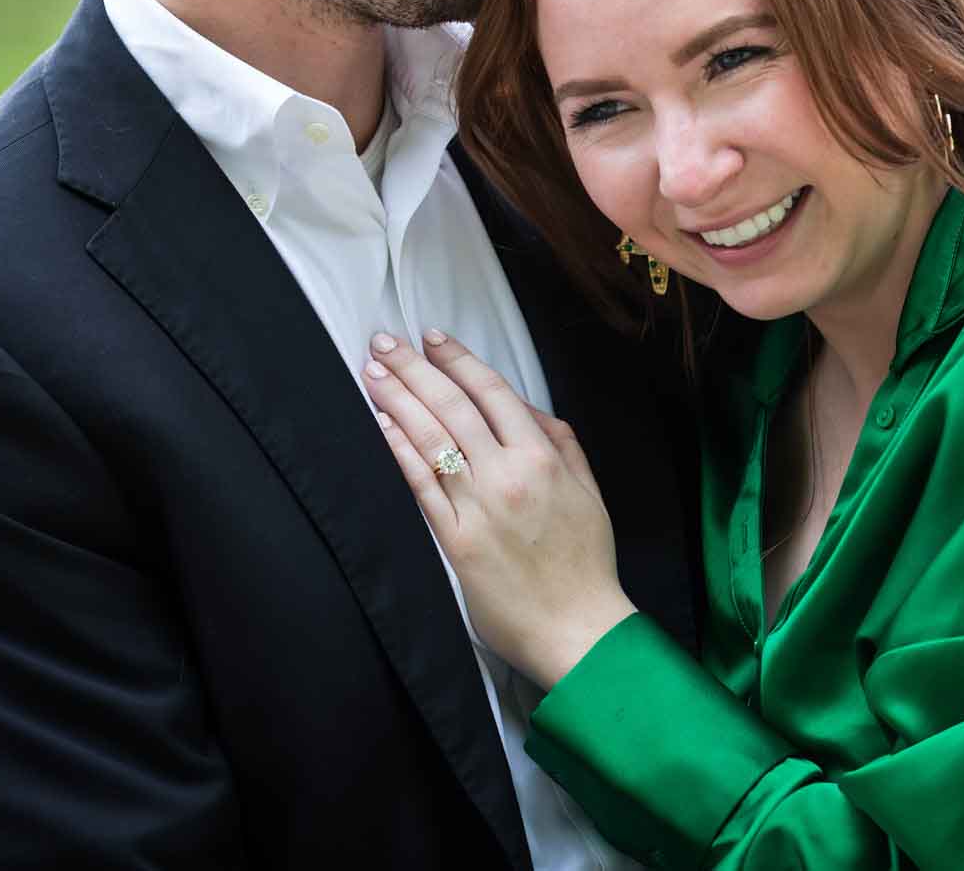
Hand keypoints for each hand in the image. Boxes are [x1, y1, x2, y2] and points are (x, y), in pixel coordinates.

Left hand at [363, 330, 637, 689]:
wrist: (579, 628)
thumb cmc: (586, 563)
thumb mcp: (589, 491)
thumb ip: (562, 444)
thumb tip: (530, 410)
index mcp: (543, 458)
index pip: (492, 393)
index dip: (458, 359)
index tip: (432, 337)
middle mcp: (508, 475)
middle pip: (452, 406)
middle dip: (415, 368)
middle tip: (385, 341)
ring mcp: (478, 507)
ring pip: (432, 439)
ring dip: (399, 400)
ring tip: (374, 372)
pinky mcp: (456, 540)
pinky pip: (422, 486)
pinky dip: (401, 451)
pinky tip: (384, 425)